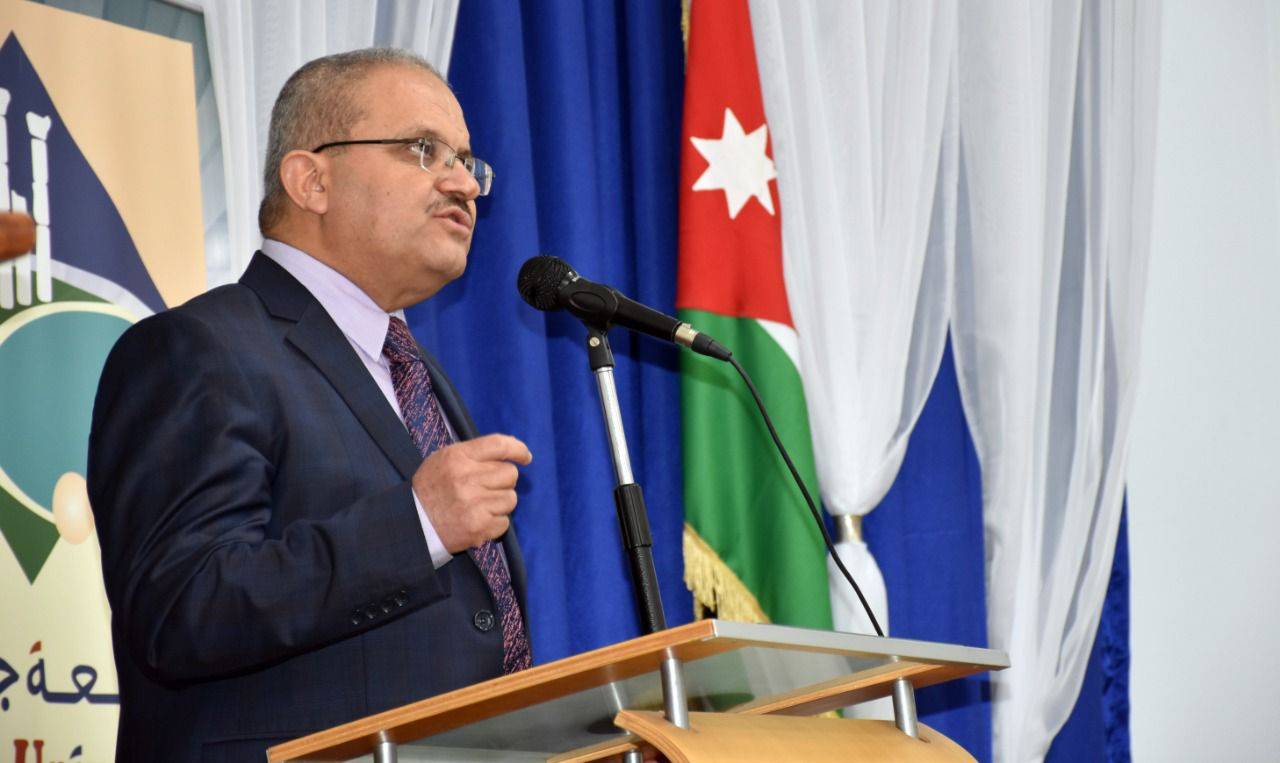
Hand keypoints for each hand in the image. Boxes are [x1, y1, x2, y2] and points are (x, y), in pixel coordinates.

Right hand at [412, 434, 532, 552]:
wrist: (412, 525)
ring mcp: (473, 503)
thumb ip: (473, 454)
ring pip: (511, 499)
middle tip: (485, 489)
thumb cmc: (431, 489)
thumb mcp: (443, 460)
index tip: (525, 457)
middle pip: (510, 474)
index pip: (498, 445)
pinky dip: (494, 524)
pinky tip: (477, 522)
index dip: (517, 449)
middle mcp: (467, 478)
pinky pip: (504, 522)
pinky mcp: (478, 526)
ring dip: (500, 504)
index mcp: (458, 457)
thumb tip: (508, 452)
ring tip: (479, 506)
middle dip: (503, 482)